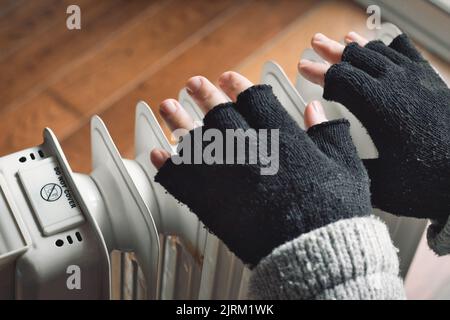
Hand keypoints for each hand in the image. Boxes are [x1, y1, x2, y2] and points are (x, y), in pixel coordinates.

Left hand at [151, 72, 370, 265]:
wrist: (314, 254)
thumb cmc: (334, 214)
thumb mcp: (346, 168)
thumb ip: (329, 134)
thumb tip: (314, 109)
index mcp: (282, 140)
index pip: (254, 99)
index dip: (239, 85)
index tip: (230, 78)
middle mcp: (250, 152)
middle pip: (219, 113)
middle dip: (205, 93)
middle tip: (194, 83)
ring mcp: (226, 177)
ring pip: (194, 140)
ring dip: (178, 121)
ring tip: (167, 106)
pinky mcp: (211, 203)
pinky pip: (180, 180)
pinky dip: (166, 165)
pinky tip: (156, 154)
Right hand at [299, 32, 449, 222]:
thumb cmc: (428, 182)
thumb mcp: (380, 183)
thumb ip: (348, 164)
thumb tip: (326, 152)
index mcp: (379, 106)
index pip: (340, 79)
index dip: (318, 72)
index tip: (303, 66)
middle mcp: (398, 85)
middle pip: (357, 58)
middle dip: (332, 51)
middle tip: (316, 44)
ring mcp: (418, 79)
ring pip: (381, 51)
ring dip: (358, 45)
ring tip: (344, 39)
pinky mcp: (433, 82)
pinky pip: (409, 53)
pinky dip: (391, 45)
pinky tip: (387, 44)